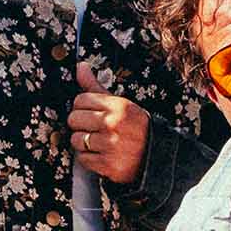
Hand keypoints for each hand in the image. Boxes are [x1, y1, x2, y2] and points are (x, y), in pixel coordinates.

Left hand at [68, 62, 148, 183]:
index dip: (82, 107)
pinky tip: (101, 154)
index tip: (91, 112)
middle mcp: (113, 124)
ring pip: (76, 139)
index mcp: (118, 106)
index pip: (80, 99)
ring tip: (98, 142)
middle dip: (80, 124)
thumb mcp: (121, 104)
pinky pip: (82, 158)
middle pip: (74, 119)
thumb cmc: (134, 127)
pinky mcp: (107, 164)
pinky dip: (89, 158)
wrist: (156, 156)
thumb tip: (79, 66)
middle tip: (93, 128)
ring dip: (83, 142)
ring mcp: (110, 145)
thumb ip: (96, 86)